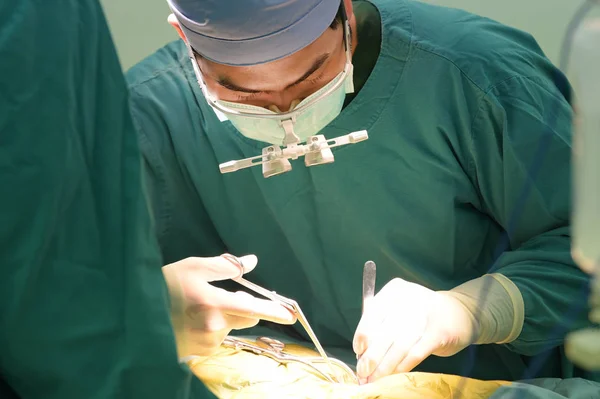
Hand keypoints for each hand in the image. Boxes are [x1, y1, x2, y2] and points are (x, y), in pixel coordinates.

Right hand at [163, 254, 296, 357]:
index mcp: (213, 303)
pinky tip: (193, 321)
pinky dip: (212, 329)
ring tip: (200, 308)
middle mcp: (212, 326)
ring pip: (230, 328)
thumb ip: (225, 266)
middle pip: (246, 319)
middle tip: (227, 296)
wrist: (135, 313)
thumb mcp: (193, 267)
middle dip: (243, 307)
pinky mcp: (198, 353)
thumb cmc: (164, 286)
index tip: (291, 315)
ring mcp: (205, 343)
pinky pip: (216, 339)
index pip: (253, 308)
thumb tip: (252, 261)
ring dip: (225, 318)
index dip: (274, 311)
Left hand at [353, 277, 478, 383]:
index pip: (373, 312)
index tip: (358, 351)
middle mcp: (410, 298)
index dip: (362, 333)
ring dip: (385, 365)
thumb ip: (380, 324)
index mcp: (395, 290)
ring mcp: (426, 314)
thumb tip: (361, 352)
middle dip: (371, 355)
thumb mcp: (400, 309)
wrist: (460, 314)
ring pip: (399, 345)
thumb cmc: (421, 315)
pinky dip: (402, 366)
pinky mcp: (440, 332)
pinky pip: (416, 353)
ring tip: (375, 378)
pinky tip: (394, 374)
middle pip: (385, 331)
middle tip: (363, 372)